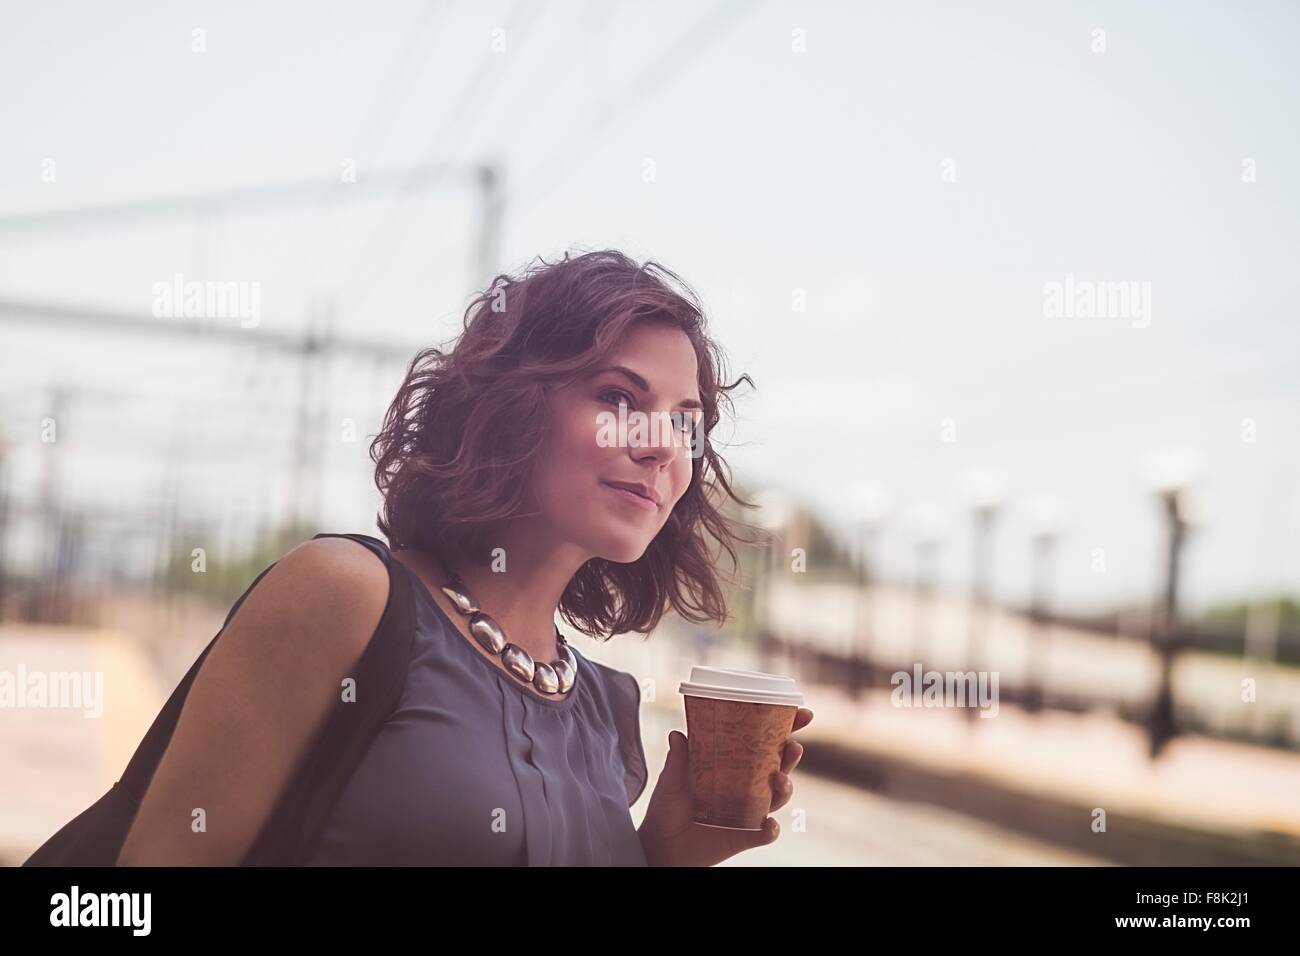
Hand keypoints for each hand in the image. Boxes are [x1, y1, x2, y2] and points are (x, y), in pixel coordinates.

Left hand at [637, 707, 812, 866]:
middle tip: (794, 746)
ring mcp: (747, 811)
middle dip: (791, 755)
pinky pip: (765, 833)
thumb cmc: (667, 808)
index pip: (762, 741)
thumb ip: (678, 760)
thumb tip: (677, 734)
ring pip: (777, 797)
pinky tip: (768, 824)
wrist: (661, 846)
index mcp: (731, 764)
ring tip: (780, 779)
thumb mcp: (672, 780)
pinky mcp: (744, 836)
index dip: (785, 727)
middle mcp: (744, 786)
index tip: (801, 713)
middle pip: (777, 766)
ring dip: (785, 788)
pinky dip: (770, 830)